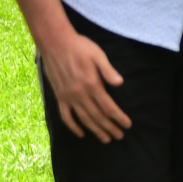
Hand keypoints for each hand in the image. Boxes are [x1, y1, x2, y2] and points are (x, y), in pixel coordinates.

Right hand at [41, 23, 129, 141]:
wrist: (55, 42)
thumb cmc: (79, 47)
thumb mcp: (98, 55)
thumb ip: (108, 71)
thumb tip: (120, 83)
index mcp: (92, 84)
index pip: (108, 107)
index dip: (119, 118)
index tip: (127, 125)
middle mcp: (80, 94)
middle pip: (98, 116)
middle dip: (110, 128)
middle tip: (119, 136)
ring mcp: (68, 97)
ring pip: (84, 119)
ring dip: (95, 130)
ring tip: (105, 139)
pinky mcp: (59, 96)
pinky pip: (66, 116)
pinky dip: (73, 127)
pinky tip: (81, 134)